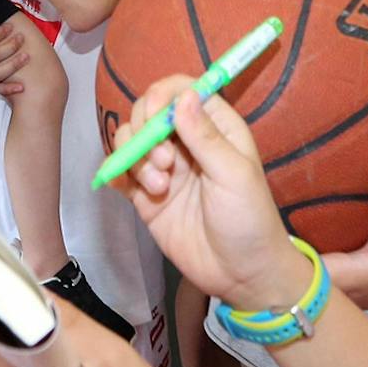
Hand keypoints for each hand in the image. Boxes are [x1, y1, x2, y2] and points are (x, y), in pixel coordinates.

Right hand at [114, 80, 307, 311]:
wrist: (241, 276)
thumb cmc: (250, 221)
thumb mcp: (234, 175)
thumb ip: (205, 137)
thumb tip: (183, 95)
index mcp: (215, 127)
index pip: (181, 90)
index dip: (163, 96)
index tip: (156, 116)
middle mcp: (186, 141)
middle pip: (148, 111)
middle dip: (145, 130)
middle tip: (164, 162)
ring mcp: (164, 168)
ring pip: (130, 139)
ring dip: (135, 158)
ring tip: (159, 187)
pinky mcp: (146, 195)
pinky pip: (120, 172)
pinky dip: (117, 174)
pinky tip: (133, 190)